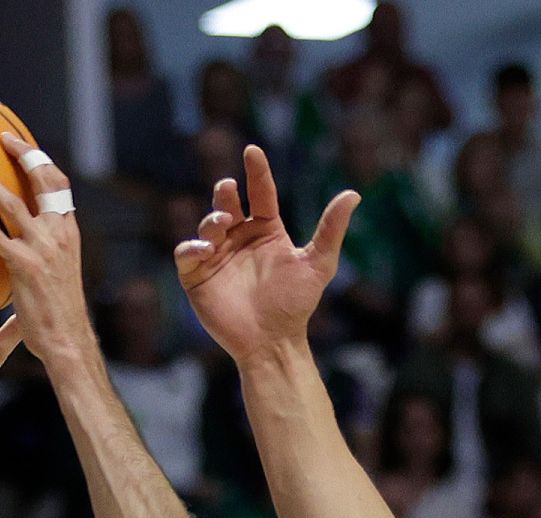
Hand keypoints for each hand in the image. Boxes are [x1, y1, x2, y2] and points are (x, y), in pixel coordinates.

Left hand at [0, 134, 93, 368]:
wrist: (67, 338)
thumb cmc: (57, 311)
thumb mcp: (56, 272)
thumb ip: (40, 249)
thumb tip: (15, 238)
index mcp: (68, 232)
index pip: (59, 185)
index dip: (39, 160)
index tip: (18, 143)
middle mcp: (59, 234)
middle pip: (43, 181)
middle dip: (23, 155)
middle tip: (0, 139)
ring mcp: (44, 248)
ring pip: (13, 203)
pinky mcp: (27, 265)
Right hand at [174, 145, 360, 363]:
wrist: (273, 342)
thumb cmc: (295, 305)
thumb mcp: (318, 264)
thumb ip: (331, 229)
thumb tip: (354, 194)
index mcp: (266, 232)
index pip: (260, 193)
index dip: (256, 172)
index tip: (253, 151)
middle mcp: (240, 239)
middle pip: (228, 204)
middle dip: (225, 193)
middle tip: (229, 189)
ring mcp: (217, 257)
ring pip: (207, 225)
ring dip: (212, 219)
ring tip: (222, 224)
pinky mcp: (198, 277)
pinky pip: (187, 255)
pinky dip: (191, 248)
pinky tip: (205, 249)